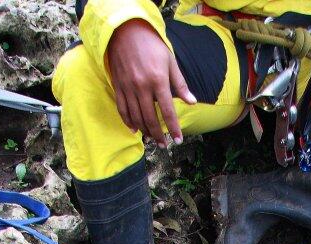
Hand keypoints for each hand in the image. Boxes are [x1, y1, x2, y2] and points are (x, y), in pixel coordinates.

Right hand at [107, 19, 196, 147]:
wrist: (126, 31)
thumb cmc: (152, 45)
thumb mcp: (170, 61)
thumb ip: (180, 84)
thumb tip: (192, 102)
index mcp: (158, 81)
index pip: (168, 111)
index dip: (173, 128)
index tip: (178, 140)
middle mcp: (142, 87)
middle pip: (150, 119)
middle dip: (158, 135)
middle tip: (163, 145)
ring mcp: (128, 88)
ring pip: (136, 117)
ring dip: (144, 131)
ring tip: (151, 139)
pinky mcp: (118, 86)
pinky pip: (122, 109)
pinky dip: (128, 122)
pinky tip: (134, 130)